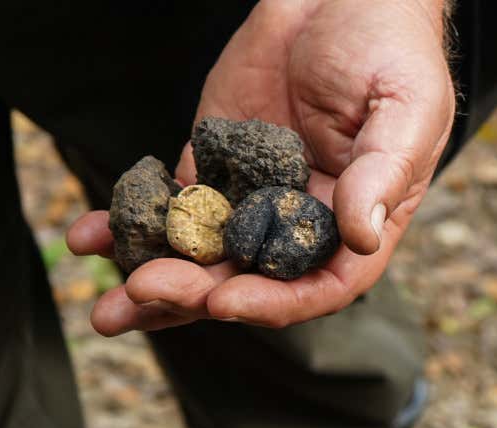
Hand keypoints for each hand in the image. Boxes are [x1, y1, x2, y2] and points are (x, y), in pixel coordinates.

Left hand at [68, 0, 452, 334]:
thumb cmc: (390, 50)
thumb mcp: (405, 110)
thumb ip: (381, 173)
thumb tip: (361, 239)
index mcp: (354, 224)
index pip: (316, 286)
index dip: (272, 302)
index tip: (224, 300)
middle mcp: (299, 223)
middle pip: (246, 278)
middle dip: (193, 293)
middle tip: (144, 291)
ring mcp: (250, 197)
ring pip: (200, 256)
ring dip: (153, 282)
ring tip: (106, 307)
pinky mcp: (211, 164)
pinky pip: (169, 204)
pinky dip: (130, 223)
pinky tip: (92, 235)